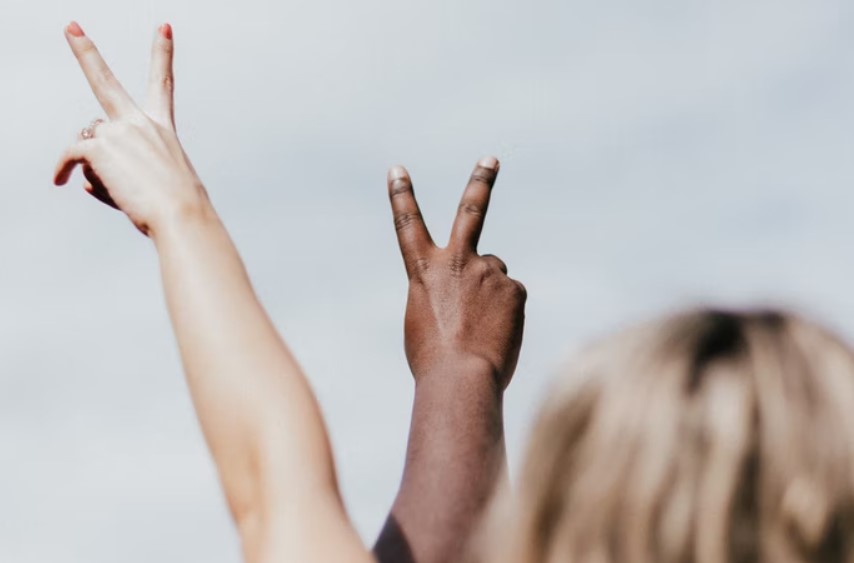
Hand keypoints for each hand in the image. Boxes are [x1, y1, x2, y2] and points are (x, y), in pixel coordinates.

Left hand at [54, 22, 209, 235]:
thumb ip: (118, 175)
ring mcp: (119, 132)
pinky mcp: (99, 147)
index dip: (163, 52)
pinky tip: (59, 181)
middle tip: (71, 27)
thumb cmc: (178, 209)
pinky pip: (70, 155)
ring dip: (93, 166)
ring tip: (122, 190)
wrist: (182, 215)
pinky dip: (62, 168)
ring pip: (88, 142)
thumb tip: (81, 178)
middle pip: (106, 81)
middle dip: (86, 52)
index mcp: (162, 128)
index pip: (163, 84)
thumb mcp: (156, 186)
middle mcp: (140, 123)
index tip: (164, 26)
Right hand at [388, 157, 525, 389]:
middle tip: (491, 159)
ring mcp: (487, 271)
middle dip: (480, 181)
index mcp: (423, 271)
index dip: (401, 195)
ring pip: (494, 275)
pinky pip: (511, 297)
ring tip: (481, 328)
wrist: (459, 378)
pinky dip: (506, 315)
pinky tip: (496, 334)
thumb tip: (480, 288)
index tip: (397, 170)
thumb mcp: (425, 320)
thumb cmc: (434, 360)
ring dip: (490, 296)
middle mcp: (456, 261)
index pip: (407, 224)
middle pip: (470, 211)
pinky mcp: (513, 287)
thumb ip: (447, 292)